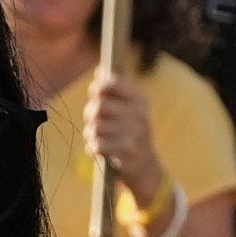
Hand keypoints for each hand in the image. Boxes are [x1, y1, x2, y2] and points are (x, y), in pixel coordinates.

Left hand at [79, 63, 163, 188]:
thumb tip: (99, 70)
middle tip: (93, 121)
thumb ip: (114, 90)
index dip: (98, 87)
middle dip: (90, 114)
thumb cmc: (131, 133)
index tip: (95, 94)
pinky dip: (92, 148)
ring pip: (95, 127)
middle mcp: (139, 113)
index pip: (113, 82)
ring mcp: (134, 132)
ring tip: (97, 138)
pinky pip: (96, 144)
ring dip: (90, 134)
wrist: (145, 166)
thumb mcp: (128, 109)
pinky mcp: (126, 150)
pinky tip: (98, 150)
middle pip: (99, 106)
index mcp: (140, 100)